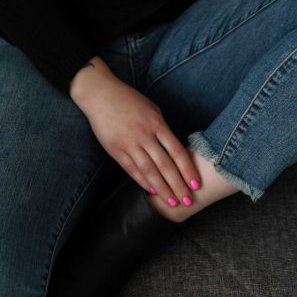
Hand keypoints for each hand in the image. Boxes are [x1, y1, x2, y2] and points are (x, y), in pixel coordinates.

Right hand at [80, 74, 201, 203]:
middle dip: (178, 185)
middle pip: (165, 165)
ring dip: (162, 189)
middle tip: (188, 201)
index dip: (188, 170)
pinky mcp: (116, 150)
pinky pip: (131, 169)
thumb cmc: (129, 100)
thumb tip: (173, 149)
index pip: (177, 152)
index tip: (196, 184)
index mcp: (157, 123)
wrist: (101, 95)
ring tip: (171, 201)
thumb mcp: (151, 109)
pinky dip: (142, 181)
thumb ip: (162, 129)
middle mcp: (144, 135)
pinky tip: (151, 191)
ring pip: (149, 171)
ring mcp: (129, 144)